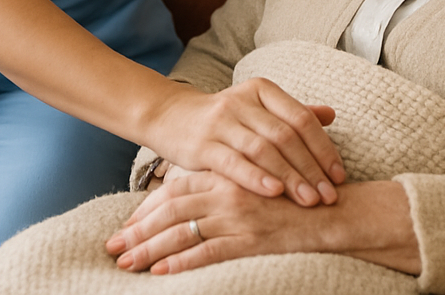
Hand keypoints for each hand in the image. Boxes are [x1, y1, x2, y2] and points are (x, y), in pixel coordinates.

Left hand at [107, 170, 316, 273]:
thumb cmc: (294, 193)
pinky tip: (159, 273)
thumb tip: (194, 193)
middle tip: (112, 246)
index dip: (148, 205)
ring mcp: (237, 215)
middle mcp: (227, 190)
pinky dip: (181, 263)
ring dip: (148, 248)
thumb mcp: (258, 177)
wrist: (332, 209)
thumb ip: (229, 179)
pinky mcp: (249, 239)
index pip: (176, 187)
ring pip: (181, 231)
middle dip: (137, 228)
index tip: (127, 222)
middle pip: (170, 209)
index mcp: (227, 172)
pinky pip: (207, 253)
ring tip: (124, 263)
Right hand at [143, 79, 343, 206]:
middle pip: (286, 136)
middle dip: (311, 168)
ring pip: (263, 149)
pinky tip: (274, 193)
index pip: (300, 118)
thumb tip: (331, 114)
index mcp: (262, 90)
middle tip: (330, 196)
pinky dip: (256, 177)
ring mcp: (221, 122)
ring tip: (310, 201)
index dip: (323, 147)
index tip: (339, 176)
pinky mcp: (202, 144)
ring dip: (290, 177)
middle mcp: (242, 101)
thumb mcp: (257, 108)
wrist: (170, 116)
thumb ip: (292, 112)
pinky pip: (233, 162)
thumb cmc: (224, 117)